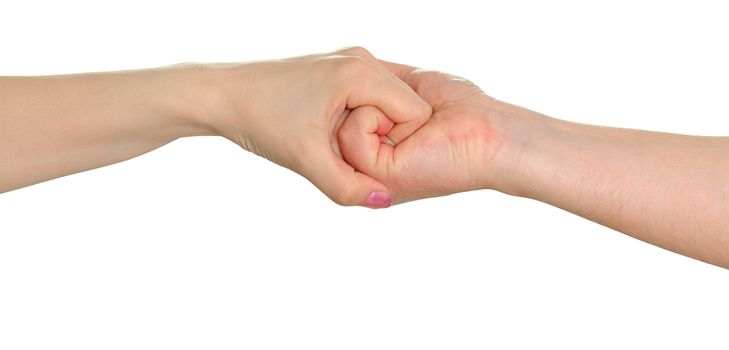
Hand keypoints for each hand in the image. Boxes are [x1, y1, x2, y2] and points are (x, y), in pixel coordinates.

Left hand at [204, 48, 431, 207]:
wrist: (221, 95)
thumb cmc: (260, 119)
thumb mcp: (305, 159)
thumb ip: (347, 186)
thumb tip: (384, 200)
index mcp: (359, 71)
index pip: (415, 113)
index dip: (394, 144)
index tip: (357, 154)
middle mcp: (360, 58)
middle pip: (403, 108)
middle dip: (382, 137)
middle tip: (340, 149)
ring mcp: (349, 60)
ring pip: (385, 106)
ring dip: (368, 131)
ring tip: (330, 139)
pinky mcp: (338, 69)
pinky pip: (369, 100)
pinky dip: (358, 121)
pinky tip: (327, 130)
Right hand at [337, 61, 535, 203]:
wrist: (489, 132)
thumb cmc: (460, 108)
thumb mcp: (409, 84)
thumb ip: (375, 81)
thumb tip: (345, 72)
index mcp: (374, 145)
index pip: (340, 109)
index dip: (360, 91)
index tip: (398, 98)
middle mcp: (366, 163)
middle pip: (335, 117)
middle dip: (368, 98)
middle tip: (414, 113)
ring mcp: (369, 173)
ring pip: (337, 127)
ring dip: (377, 109)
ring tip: (415, 125)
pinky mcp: (376, 175)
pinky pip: (350, 135)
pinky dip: (377, 119)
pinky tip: (410, 131)